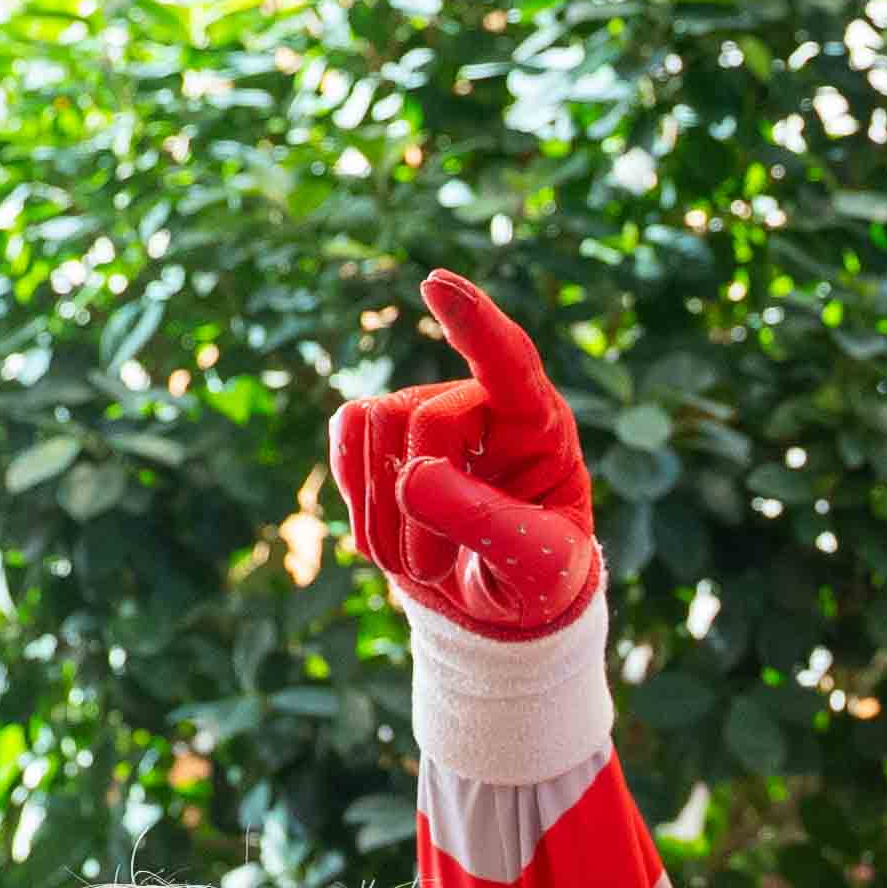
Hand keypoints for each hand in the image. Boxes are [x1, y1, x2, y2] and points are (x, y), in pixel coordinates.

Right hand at [328, 273, 601, 638]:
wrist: (502, 602)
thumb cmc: (539, 576)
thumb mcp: (538, 566)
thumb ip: (486, 523)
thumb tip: (413, 476)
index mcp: (541, 425)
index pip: (511, 361)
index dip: (475, 324)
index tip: (435, 285)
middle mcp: (485, 404)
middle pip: (424, 417)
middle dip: (417, 505)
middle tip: (433, 570)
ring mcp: (430, 412)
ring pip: (374, 424)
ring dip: (383, 515)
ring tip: (419, 562)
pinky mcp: (385, 434)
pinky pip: (345, 434)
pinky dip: (355, 494)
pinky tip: (384, 535)